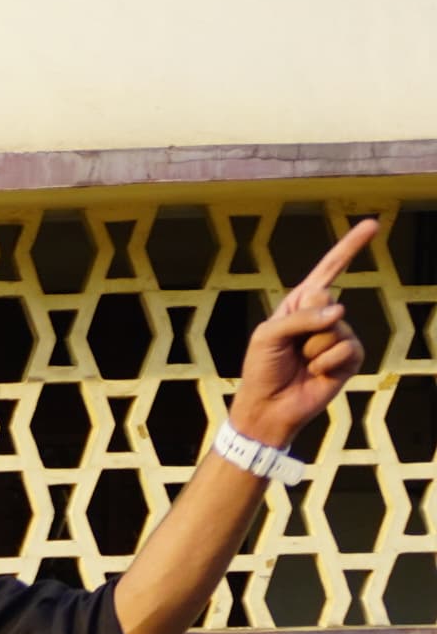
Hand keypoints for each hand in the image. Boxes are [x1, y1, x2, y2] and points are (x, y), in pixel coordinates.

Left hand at [232, 217, 375, 451]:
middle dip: (304, 324)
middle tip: (290, 347)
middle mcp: (323, 316)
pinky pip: (345, 349)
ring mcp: (339, 336)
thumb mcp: (267, 336)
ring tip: (301, 363)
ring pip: (334, 328)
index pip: (328, 270)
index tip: (372, 225)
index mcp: (300, 305)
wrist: (268, 408)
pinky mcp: (350, 358)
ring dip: (312, 349)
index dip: (350, 247)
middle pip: (327, 299)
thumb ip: (299, 318)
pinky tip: (316, 373)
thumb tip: (340, 311)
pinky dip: (326, 363)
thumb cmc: (262, 369)